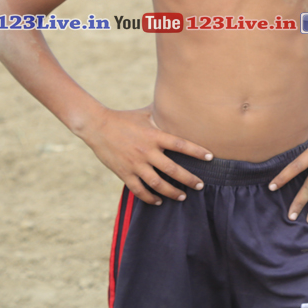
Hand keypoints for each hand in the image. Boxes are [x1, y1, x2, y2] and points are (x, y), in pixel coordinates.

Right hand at [79, 106, 212, 205]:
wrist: (97, 126)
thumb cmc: (125, 118)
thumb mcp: (146, 113)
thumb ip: (163, 115)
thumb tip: (180, 107)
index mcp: (154, 136)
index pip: (181, 145)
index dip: (197, 151)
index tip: (210, 158)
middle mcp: (146, 151)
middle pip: (172, 169)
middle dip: (189, 179)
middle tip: (200, 185)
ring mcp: (135, 164)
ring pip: (157, 184)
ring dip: (171, 192)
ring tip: (183, 196)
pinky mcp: (123, 173)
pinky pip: (139, 190)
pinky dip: (149, 198)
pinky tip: (158, 201)